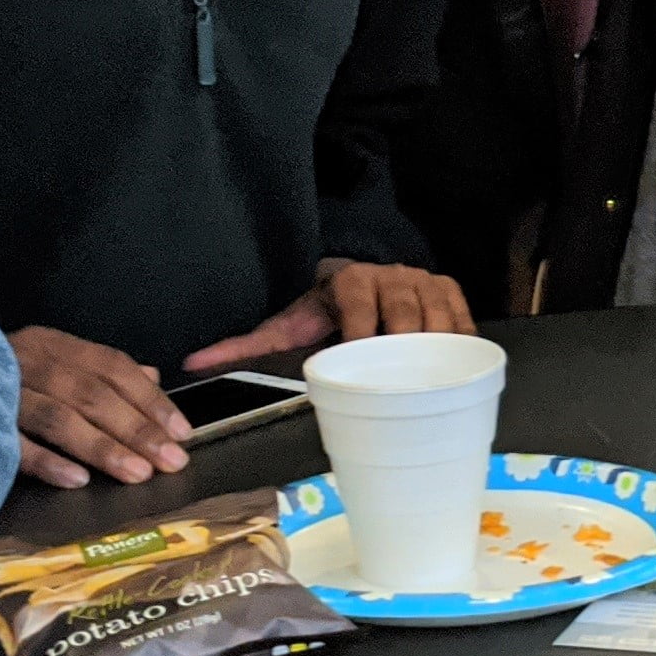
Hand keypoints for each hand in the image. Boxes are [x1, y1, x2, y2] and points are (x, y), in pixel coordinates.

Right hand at [13, 326, 190, 488]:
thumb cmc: (3, 373)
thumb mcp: (52, 359)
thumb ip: (100, 370)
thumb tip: (152, 378)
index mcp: (52, 345)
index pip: (112, 367)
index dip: (150, 399)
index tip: (181, 430)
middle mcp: (28, 362)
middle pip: (92, 394)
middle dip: (137, 428)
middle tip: (170, 460)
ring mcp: (1, 392)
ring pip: (59, 418)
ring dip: (102, 447)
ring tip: (137, 473)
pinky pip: (15, 444)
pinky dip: (47, 461)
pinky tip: (77, 481)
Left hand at [185, 259, 472, 371]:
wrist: (355, 277)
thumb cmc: (321, 311)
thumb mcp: (285, 325)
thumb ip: (241, 345)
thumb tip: (190, 364)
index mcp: (348, 282)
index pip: (360, 305)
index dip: (365, 332)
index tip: (363, 360)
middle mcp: (390, 275)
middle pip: (404, 311)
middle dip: (405, 343)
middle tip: (401, 381)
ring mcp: (423, 281)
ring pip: (439, 315)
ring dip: (439, 346)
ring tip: (432, 380)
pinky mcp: (449, 289)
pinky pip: (464, 316)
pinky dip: (464, 340)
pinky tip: (459, 368)